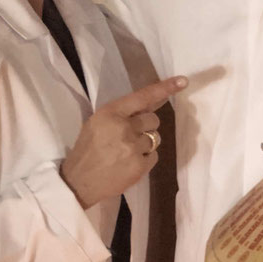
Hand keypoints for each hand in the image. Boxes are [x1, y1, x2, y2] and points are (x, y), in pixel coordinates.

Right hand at [61, 76, 186, 207]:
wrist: (79, 180)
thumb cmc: (88, 147)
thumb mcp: (98, 121)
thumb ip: (122, 112)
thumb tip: (152, 102)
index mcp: (111, 112)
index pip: (143, 96)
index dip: (165, 88)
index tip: (183, 81)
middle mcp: (124, 127)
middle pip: (154, 120)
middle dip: (145, 126)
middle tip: (129, 135)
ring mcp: (132, 148)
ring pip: (155, 138)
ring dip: (144, 144)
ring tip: (126, 152)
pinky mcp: (139, 166)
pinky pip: (154, 156)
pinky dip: (145, 159)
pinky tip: (128, 163)